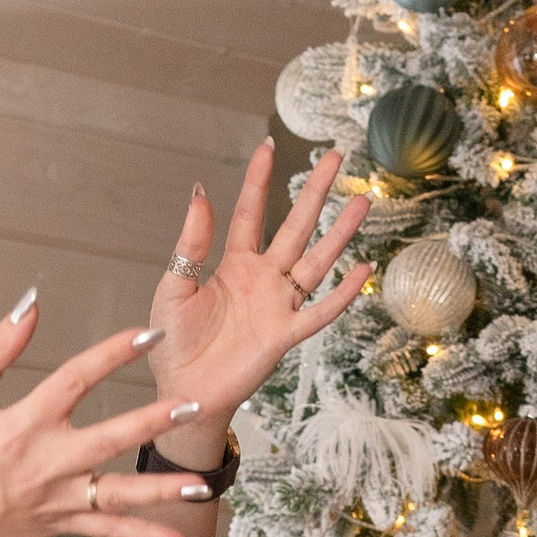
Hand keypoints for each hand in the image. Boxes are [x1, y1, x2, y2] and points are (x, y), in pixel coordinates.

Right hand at [0, 301, 218, 536]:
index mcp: (23, 424)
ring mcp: (58, 498)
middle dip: (154, 422)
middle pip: (110, 438)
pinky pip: (109, 531)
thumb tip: (30, 305)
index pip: (75, 379)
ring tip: (202, 481)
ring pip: (119, 493)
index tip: (147, 334)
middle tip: (193, 406)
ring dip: (162, 488)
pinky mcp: (63, 524)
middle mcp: (46, 462)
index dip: (112, 354)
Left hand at [145, 142, 368, 456]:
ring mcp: (278, 305)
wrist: (182, 391)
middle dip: (315, 192)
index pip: (251, 213)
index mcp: (233, 265)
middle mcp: (262, 279)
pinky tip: (363, 270)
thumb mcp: (174, 285)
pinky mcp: (285, 335)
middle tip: (336, 158)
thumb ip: (191, 242)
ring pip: (316, 261)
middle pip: (296, 226)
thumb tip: (200, 192)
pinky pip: (320, 312)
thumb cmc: (173, 343)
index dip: (260, 180)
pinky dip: (343, 294)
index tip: (269, 146)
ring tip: (362, 202)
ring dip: (340, 233)